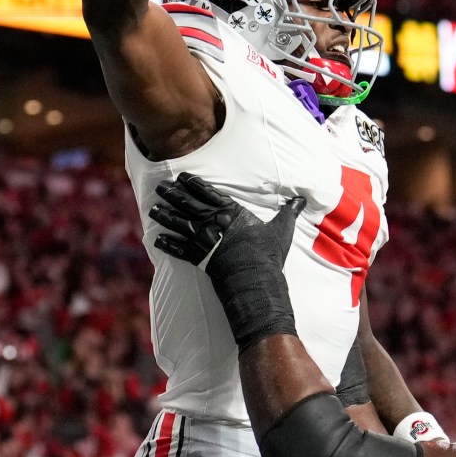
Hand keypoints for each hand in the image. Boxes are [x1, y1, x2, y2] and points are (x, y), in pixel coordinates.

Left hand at [148, 175, 300, 350]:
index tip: (181, 177)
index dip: (194, 184)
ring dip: (165, 216)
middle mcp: (214, 223)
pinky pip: (179, 249)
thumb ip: (288, 212)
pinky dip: (168, 245)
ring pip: (179, 224)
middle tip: (160, 187)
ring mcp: (204, 240)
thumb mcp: (281, 229)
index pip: (208, 193)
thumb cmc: (269, 254)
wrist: (256, 279)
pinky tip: (157, 239)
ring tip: (153, 209)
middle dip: (173, 195)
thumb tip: (302, 199)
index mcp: (231, 212)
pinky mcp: (198, 258)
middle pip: (188, 205)